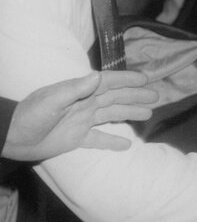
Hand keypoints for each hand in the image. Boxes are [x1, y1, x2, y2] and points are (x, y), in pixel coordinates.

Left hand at [3, 70, 154, 160]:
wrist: (12, 137)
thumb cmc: (31, 115)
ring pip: (112, 115)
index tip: (145, 79)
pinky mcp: (76, 138)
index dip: (127, 80)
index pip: (109, 83)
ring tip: (148, 114)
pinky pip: (99, 139)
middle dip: (136, 96)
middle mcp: (85, 104)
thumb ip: (76, 89)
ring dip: (130, 113)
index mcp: (80, 92)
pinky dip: (112, 141)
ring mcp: (82, 121)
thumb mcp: (52, 100)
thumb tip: (98, 77)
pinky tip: (126, 144)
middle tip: (156, 96)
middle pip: (116, 98)